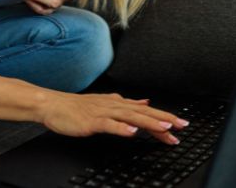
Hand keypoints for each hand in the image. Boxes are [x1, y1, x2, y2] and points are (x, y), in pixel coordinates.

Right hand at [39, 91, 188, 144]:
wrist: (53, 104)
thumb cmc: (77, 107)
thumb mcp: (107, 103)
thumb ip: (127, 104)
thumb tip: (146, 102)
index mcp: (119, 103)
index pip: (146, 110)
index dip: (164, 116)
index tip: (180, 124)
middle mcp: (114, 105)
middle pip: (143, 112)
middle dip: (164, 119)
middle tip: (181, 126)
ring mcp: (103, 113)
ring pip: (130, 117)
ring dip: (148, 122)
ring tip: (164, 128)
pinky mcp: (92, 121)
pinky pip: (109, 125)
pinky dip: (121, 128)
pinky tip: (132, 133)